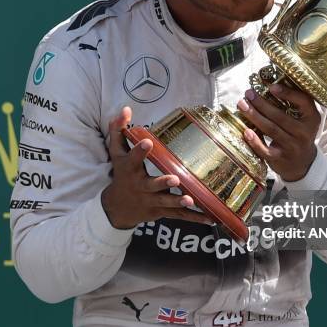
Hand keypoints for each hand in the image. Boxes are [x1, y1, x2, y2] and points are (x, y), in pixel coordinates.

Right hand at [101, 106, 212, 228]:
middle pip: (152, 185)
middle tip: (175, 178)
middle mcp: (141, 187)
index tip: (148, 141)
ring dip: (178, 202)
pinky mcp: (161, 212)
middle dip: (163, 182)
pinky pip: (179, 216)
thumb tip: (126, 108)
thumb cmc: (121, 174)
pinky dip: (194, 218)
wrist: (117, 208)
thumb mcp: (117, 152)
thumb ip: (119, 130)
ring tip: (190, 199)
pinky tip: (210, 218)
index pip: (133, 159)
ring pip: (166, 203)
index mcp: (130, 170)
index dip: (140, 151)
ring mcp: (151, 201)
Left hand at [236, 84, 320, 181]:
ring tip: (242, 105)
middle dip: (262, 103)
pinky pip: (265, 150)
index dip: (288, 93)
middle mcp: (304, 132)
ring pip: (271, 130)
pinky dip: (255, 141)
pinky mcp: (280, 158)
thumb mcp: (304, 119)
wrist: (303, 163)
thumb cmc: (299, 134)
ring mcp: (292, 146)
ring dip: (254, 116)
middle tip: (248, 93)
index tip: (271, 86)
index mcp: (312, 118)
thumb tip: (269, 84)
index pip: (303, 102)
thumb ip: (293, 104)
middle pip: (280, 116)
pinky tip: (246, 131)